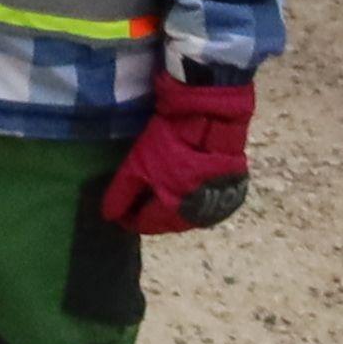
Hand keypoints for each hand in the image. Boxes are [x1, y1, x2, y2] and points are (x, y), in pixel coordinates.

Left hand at [93, 73, 253, 236]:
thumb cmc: (170, 142)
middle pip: (168, 223)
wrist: (211, 118)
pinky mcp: (233, 192)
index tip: (118, 212)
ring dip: (171, 208)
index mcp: (175, 212)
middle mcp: (200, 216)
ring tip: (156, 195)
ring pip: (188, 215)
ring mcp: (219, 205)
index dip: (129, 219)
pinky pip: (205, 203)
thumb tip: (109, 215)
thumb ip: (121, 193)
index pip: (146, 225)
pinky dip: (190, 199)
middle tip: (136, 203)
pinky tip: (180, 187)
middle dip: (150, 214)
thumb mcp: (137, 164)